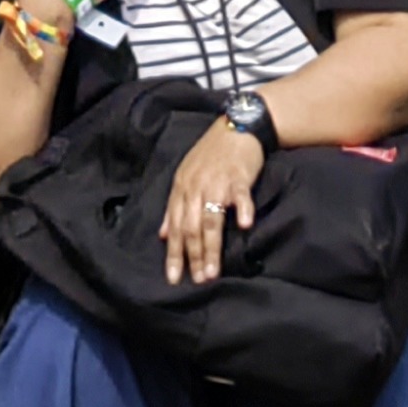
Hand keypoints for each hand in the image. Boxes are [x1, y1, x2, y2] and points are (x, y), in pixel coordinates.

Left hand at [162, 117, 265, 285]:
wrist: (236, 125)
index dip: (174, 253)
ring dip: (211, 247)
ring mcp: (217, 181)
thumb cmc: (212, 153)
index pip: (175, 226)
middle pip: (192, 227)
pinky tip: (245, 225)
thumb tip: (162, 234)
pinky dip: (243, 209)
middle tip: (197, 281)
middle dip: (193, 256)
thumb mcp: (187, 176)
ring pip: (211, 219)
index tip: (173, 278)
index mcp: (182, 188)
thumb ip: (175, 206)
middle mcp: (196, 187)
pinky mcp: (239, 176)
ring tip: (212, 272)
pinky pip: (240, 194)